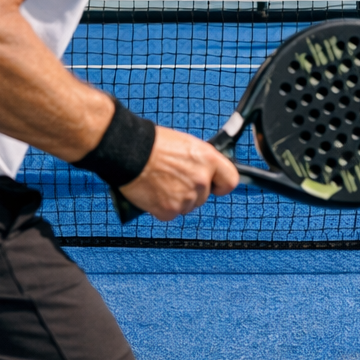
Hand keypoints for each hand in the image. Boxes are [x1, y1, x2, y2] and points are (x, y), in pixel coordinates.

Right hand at [118, 127, 237, 220]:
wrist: (130, 152)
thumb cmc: (154, 144)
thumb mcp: (187, 146)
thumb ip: (200, 162)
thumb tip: (203, 172)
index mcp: (209, 159)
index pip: (230, 181)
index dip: (221, 185)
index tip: (215, 186)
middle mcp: (201, 179)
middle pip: (203, 196)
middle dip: (191, 192)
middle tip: (174, 180)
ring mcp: (186, 196)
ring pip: (186, 206)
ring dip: (176, 200)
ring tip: (160, 184)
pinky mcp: (169, 210)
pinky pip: (169, 214)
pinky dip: (161, 208)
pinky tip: (153, 194)